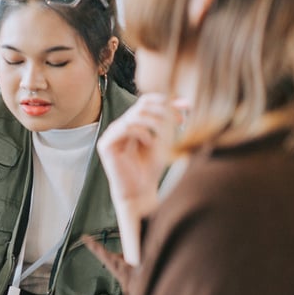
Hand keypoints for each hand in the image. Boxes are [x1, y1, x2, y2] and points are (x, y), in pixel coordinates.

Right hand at [98, 93, 182, 262]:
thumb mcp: (164, 141)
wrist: (139, 193)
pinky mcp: (106, 145)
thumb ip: (167, 121)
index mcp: (131, 125)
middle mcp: (119, 127)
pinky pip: (126, 127)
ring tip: (161, 138)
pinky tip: (149, 144)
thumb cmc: (150, 170)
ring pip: (136, 115)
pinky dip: (142, 133)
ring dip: (155, 123)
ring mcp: (111, 135)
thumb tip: (182, 101)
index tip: (187, 107)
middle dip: (165, 111)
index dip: (166, 100)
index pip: (146, 101)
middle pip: (142, 105)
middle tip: (181, 122)